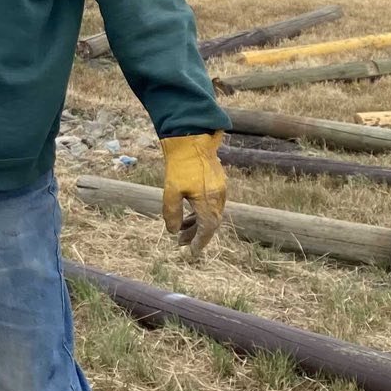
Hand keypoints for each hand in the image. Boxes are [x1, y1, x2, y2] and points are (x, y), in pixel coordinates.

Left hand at [160, 132, 227, 255]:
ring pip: (211, 213)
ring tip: (181, 229)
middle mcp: (218, 196)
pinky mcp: (217, 181)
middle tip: (180, 242)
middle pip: (211, 223)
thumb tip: (173, 231)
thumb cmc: (179, 165)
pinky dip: (200, 211)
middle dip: (196, 234)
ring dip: (197, 223)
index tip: (192, 252)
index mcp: (209, 201)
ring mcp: (219, 188)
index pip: (208, 229)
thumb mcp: (171, 191)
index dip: (200, 241)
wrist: (191, 138)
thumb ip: (172, 213)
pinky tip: (188, 212)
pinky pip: (211, 203)